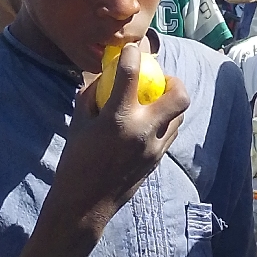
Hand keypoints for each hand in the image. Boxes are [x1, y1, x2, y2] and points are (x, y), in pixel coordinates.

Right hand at [45, 44, 189, 235]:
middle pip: (179, 96)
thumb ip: (92, 96)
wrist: (85, 205)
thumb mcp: (78, 124)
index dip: (132, 55)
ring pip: (180, 115)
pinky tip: (151, 121)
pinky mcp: (158, 160)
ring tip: (156, 100)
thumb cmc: (76, 162)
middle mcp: (143, 131)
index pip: (131, 75)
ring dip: (172, 102)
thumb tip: (105, 75)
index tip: (131, 50)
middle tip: (161, 79)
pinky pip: (171, 132)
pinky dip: (166, 121)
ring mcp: (155, 147)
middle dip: (174, 81)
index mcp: (117, 119)